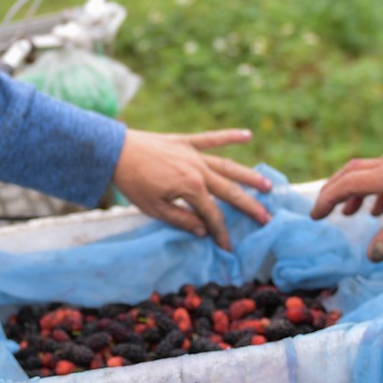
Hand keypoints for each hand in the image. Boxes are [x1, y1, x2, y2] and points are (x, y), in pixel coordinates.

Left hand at [112, 129, 271, 248]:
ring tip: (267, 184)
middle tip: (266, 218)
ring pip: (228, 165)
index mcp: (191, 187)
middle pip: (229, 191)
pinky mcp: (186, 142)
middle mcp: (198, 169)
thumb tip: (204, 230)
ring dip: (248, 175)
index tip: (228, 247)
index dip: (221, 232)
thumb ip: (181, 220)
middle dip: (248, 206)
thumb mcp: (154, 209)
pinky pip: (211, 138)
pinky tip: (248, 135)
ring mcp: (194, 153)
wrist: (115, 151)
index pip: (213, 214)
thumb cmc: (133, 183)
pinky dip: (230, 136)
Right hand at [310, 145, 382, 260]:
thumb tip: (371, 254)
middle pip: (353, 172)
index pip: (348, 182)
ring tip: (348, 214)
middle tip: (321, 212)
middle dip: (334, 191)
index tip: (315, 216)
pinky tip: (380, 211)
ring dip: (354, 192)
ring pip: (369, 174)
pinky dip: (374, 193)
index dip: (328, 198)